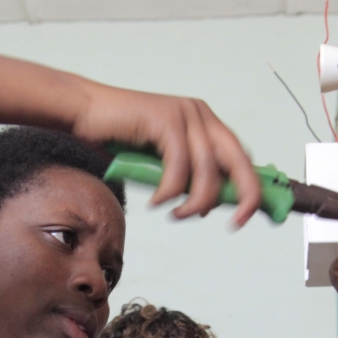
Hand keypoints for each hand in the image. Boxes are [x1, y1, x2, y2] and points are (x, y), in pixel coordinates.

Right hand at [0, 47, 260, 226]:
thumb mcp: (161, 165)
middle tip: (237, 222)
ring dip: (193, 202)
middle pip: (238, 160)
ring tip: (176, 214)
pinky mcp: (165, 118)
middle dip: (245, 195)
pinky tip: (157, 201)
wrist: (85, 115)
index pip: (241, 157)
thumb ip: (186, 178)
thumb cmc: (118, 142)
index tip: (250, 216)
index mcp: (204, 124)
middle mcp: (200, 115)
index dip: (252, 187)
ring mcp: (185, 114)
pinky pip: (179, 167)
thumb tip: (209, 205)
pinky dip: (169, 191)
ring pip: (207, 170)